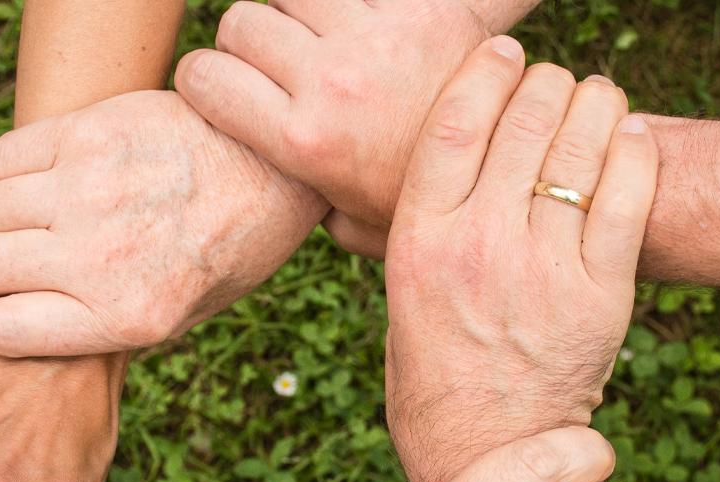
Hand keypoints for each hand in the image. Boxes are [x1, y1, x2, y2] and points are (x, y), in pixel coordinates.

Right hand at [0, 90, 327, 356]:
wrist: (275, 166)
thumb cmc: (229, 247)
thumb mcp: (182, 316)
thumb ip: (103, 328)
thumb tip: (21, 329)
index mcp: (126, 317)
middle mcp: (101, 257)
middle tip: (18, 260)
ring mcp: (90, 190)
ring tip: (35, 216)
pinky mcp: (88, 133)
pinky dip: (4, 172)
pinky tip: (40, 178)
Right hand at [174, 0, 531, 256]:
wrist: (517, 170)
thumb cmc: (426, 203)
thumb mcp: (355, 222)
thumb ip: (304, 202)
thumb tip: (272, 197)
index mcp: (303, 139)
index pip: (203, 77)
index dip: (202, 77)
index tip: (219, 86)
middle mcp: (330, 82)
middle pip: (241, 23)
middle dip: (249, 42)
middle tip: (277, 64)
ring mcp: (373, 38)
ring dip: (295, 10)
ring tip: (318, 38)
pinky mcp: (417, 7)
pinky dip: (342, 3)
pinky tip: (359, 23)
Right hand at [382, 38, 657, 481]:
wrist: (486, 448)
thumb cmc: (433, 369)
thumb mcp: (397, 294)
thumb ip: (403, 229)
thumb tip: (397, 172)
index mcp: (419, 241)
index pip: (453, 124)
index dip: (484, 72)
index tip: (504, 52)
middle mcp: (478, 246)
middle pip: (522, 123)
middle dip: (545, 82)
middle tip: (554, 79)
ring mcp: (542, 270)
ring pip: (579, 149)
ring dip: (594, 104)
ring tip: (596, 96)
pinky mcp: (600, 296)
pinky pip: (627, 198)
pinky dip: (634, 151)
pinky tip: (630, 134)